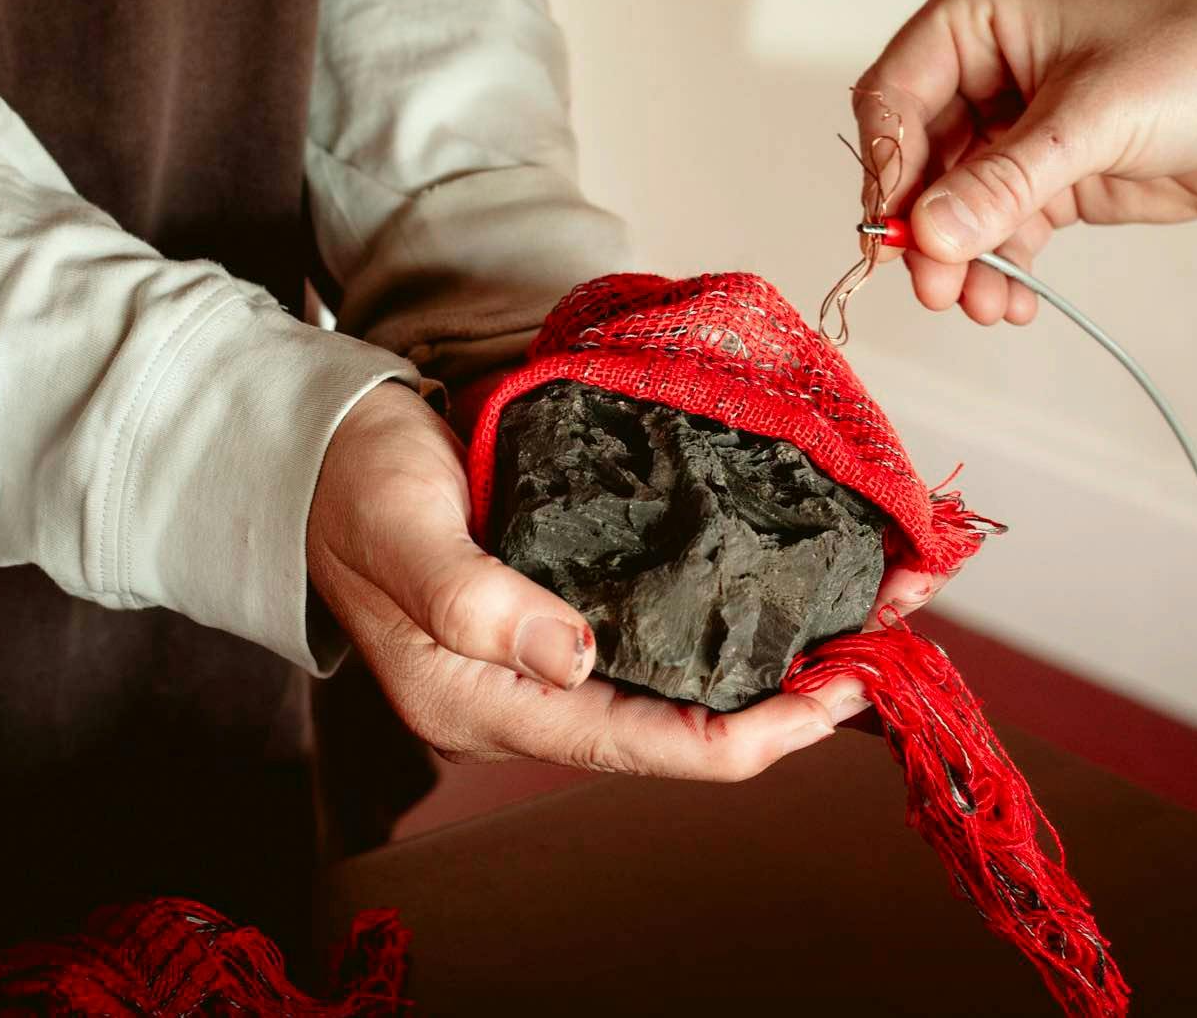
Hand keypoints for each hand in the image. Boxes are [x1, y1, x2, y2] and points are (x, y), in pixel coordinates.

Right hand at [307, 380, 871, 778]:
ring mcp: (546, 661)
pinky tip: (786, 598)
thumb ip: (473, 596)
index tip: (837, 696)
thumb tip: (571, 658)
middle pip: (682, 729)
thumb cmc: (351, 482)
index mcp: (485, 703)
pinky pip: (664, 643)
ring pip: (683, 689)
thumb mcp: (401, 525)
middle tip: (882, 652)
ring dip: (774, 664)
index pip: (644, 748)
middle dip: (789, 703)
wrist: (314, 448)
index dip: (753, 735)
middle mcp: (528, 698)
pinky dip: (732, 624)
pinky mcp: (560, 616)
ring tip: (862, 623)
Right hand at [853, 0, 1196, 323]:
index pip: (893, 94)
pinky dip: (996, 268)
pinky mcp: (1045, 177)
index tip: (896, 232)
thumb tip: (929, 235)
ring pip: (952, 206)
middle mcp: (982, 69)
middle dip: (924, 228)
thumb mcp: (1092, 119)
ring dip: (960, 259)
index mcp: (975, 18)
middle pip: (914, 160)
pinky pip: (996, 230)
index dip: (886, 166)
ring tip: (982, 305)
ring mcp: (1011, 128)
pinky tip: (1010, 302)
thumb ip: (1006, 182)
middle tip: (936, 287)